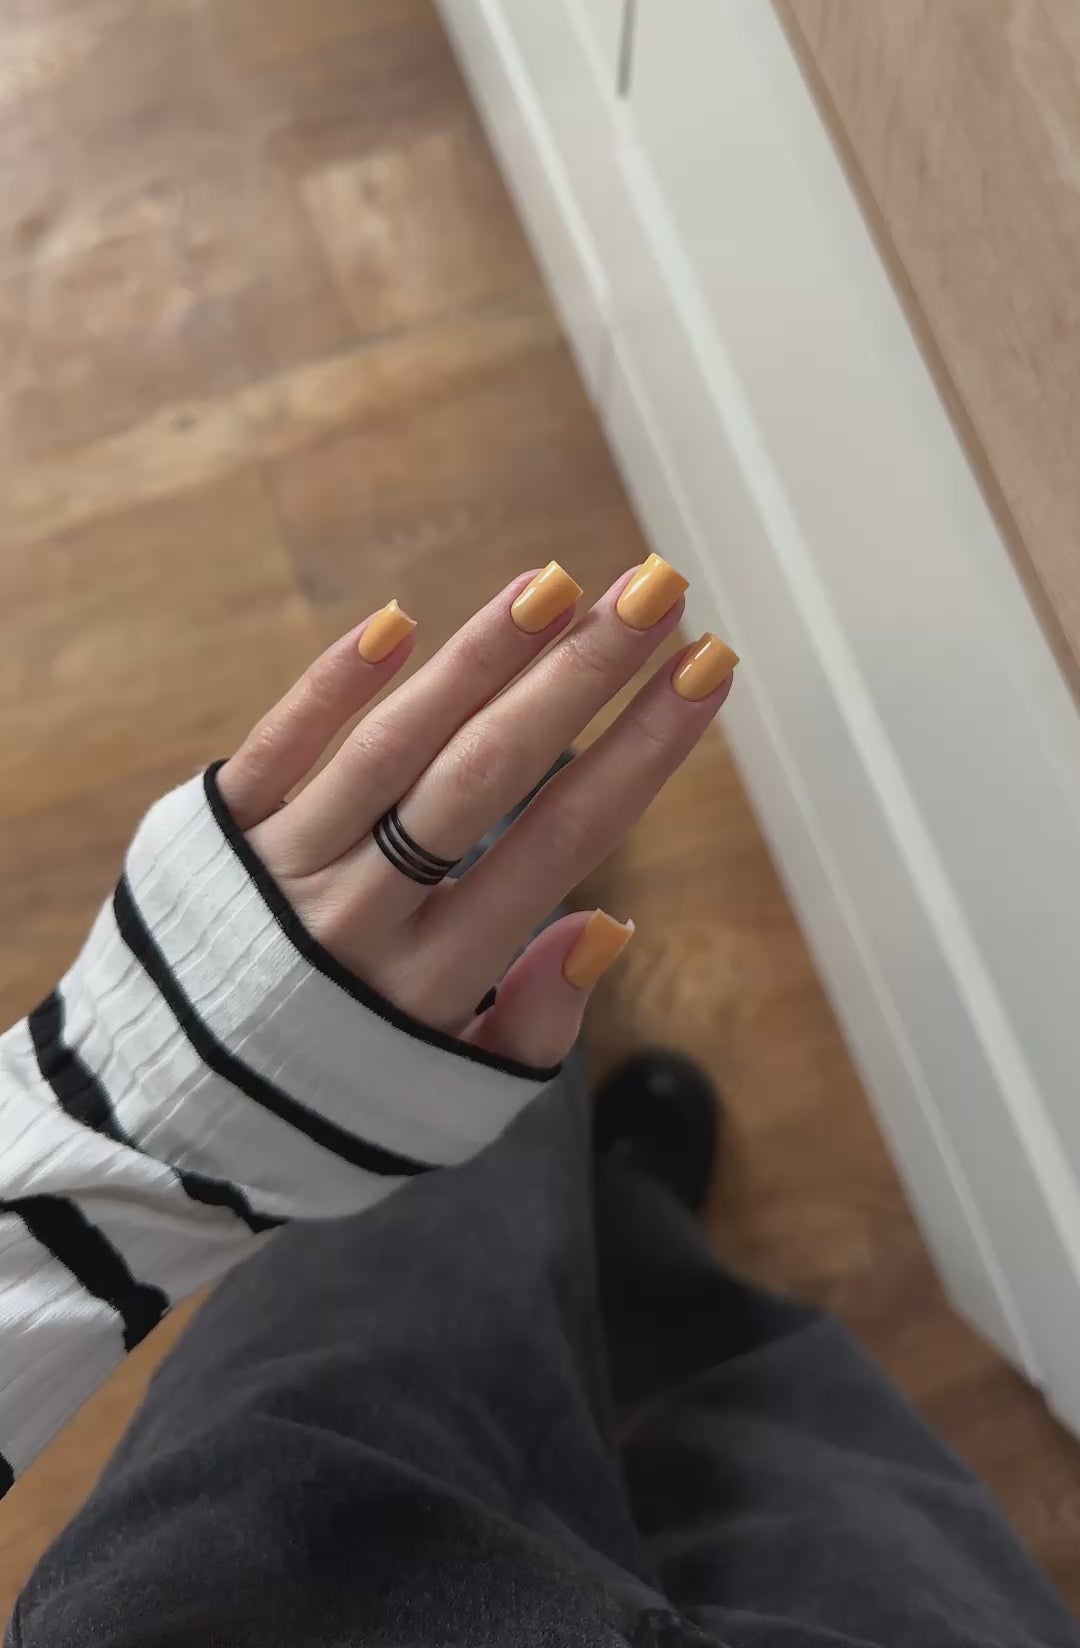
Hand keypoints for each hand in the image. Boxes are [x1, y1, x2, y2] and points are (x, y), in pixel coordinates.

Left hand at [217, 558, 736, 1069]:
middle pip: (487, 774)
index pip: (562, 841)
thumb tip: (606, 925)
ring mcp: (282, 868)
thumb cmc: (331, 1101)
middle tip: (655, 589)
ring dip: (479, 659)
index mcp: (433, 981)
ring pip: (394, 746)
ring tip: (559, 584)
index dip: (641, 750)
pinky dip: (332, 685)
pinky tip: (397, 620)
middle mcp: (361, 916)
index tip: (704, 669)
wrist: (156, 1126)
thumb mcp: (446, 1102)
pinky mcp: (213, 835)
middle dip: (581, 676)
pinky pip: (278, 747)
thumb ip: (530, 1022)